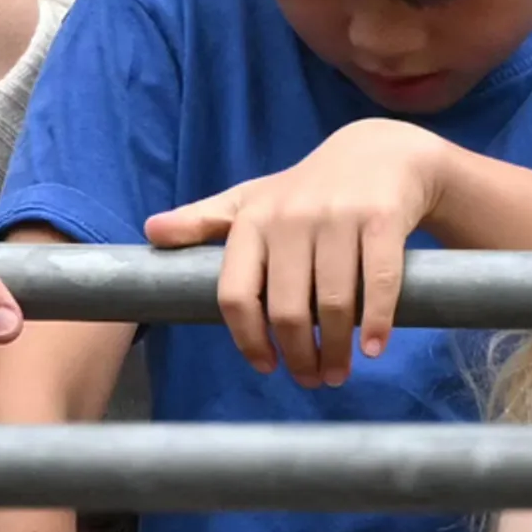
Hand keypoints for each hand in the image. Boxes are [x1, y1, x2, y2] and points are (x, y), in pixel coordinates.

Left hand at [144, 118, 447, 385]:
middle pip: (287, 309)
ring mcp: (338, 217)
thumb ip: (203, 222)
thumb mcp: (250, 201)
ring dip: (338, 351)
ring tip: (338, 373)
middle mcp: (291, 217)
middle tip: (312, 379)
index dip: (248, 340)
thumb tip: (150, 232)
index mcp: (252, 220)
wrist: (378, 152)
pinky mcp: (382, 218)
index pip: (235, 294)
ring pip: (335, 304)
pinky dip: (378, 323)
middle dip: (300, 356)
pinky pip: (380, 282)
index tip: (266, 365)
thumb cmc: (305, 190)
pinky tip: (374, 349)